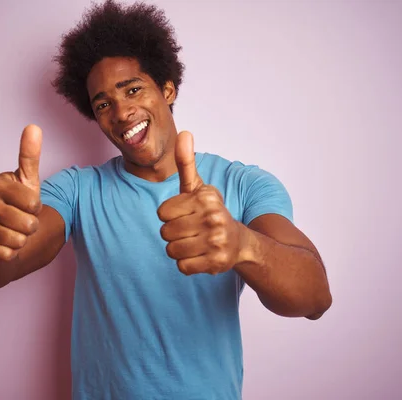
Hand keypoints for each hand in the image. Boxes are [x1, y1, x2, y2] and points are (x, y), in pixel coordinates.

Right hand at [0, 124, 42, 262]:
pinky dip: (10, 253)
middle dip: (30, 227)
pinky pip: (8, 254)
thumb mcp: (26, 182)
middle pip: (28, 223)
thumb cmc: (14, 205)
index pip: (34, 202)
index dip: (36, 208)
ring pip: (19, 241)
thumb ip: (29, 156)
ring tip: (12, 232)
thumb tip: (34, 127)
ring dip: (21, 240)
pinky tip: (1, 244)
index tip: (26, 204)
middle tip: (20, 221)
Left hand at [157, 131, 244, 274]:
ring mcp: (216, 241)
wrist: (239, 242)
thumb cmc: (211, 212)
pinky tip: (200, 255)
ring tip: (194, 243)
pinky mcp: (216, 262)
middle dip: (173, 234)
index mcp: (205, 198)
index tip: (185, 214)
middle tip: (190, 231)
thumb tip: (183, 132)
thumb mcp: (199, 188)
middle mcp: (213, 217)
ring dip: (179, 250)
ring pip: (172, 251)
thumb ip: (186, 162)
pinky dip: (187, 264)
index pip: (162, 212)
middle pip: (165, 232)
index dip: (169, 215)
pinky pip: (182, 267)